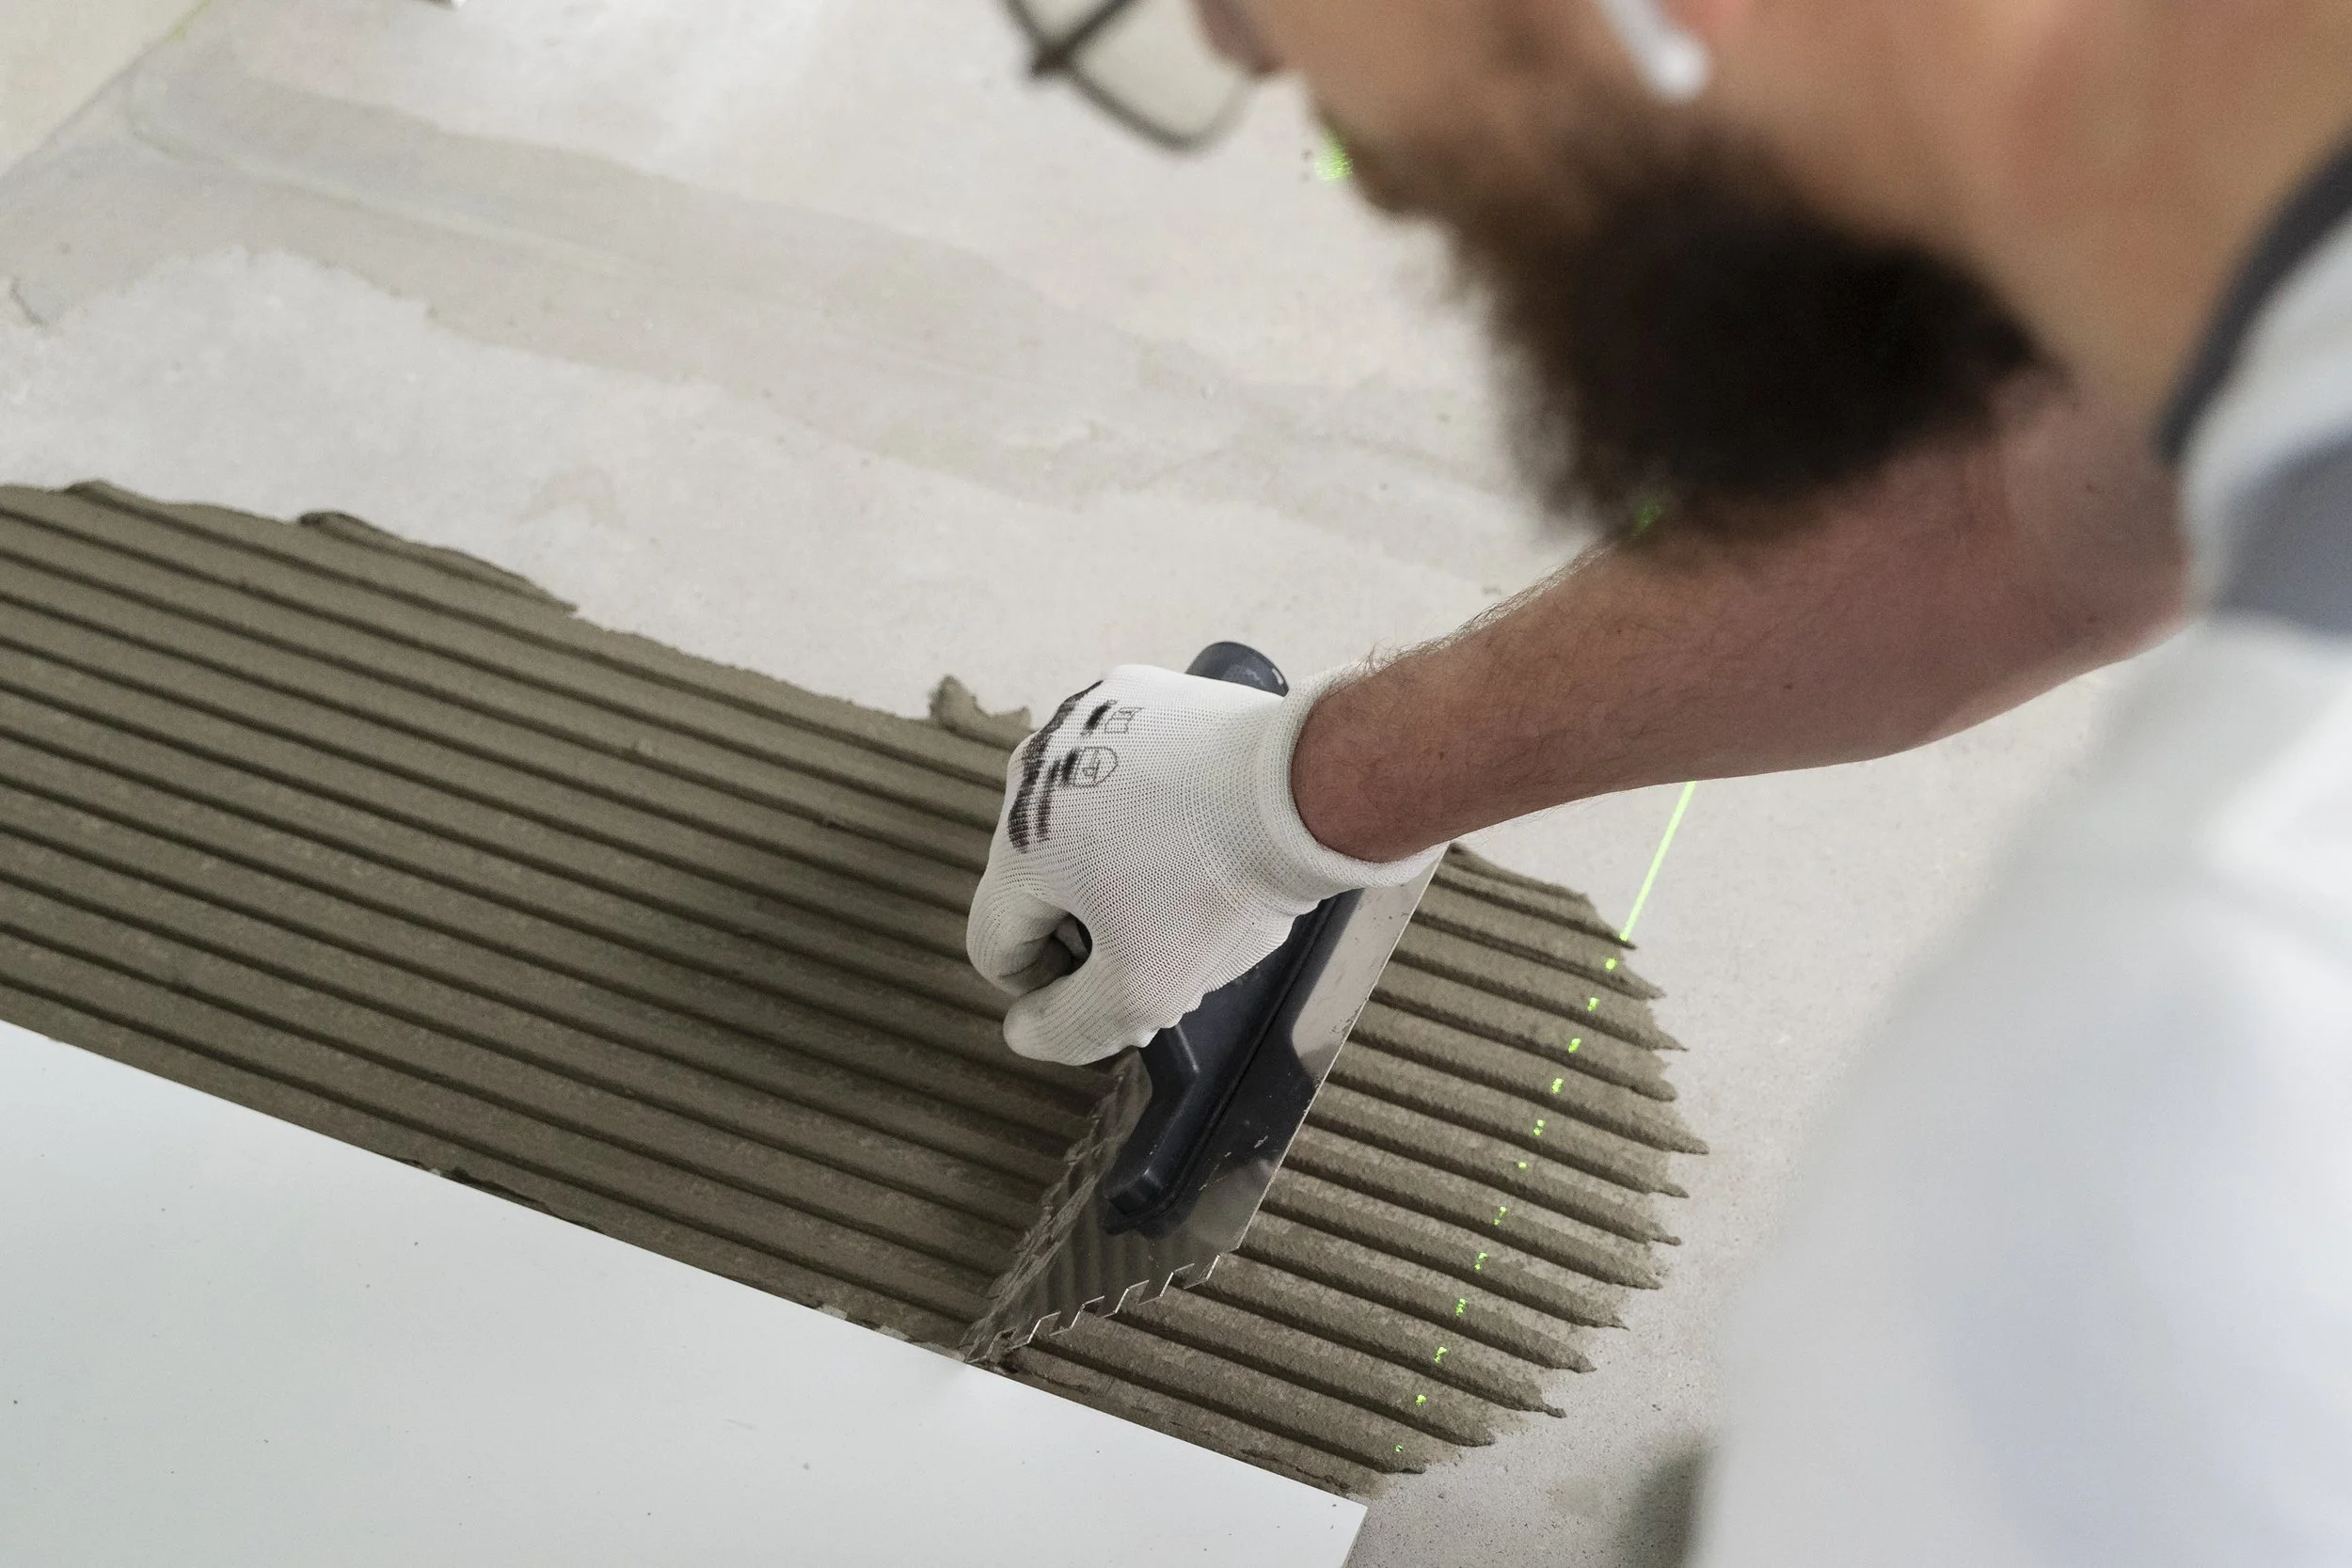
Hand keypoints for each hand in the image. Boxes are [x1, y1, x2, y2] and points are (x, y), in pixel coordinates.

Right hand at [966, 663, 1442, 1064]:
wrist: (1307, 784)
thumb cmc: (1221, 886)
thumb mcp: (1141, 992)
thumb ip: (1067, 1028)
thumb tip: (1024, 1028)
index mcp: (1017, 847)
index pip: (997, 947)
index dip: (1051, 988)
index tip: (1115, 984)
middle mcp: (1028, 773)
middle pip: (1039, 883)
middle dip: (1090, 922)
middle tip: (1166, 935)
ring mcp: (1080, 721)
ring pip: (1076, 824)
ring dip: (1116, 862)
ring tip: (1191, 874)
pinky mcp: (1131, 692)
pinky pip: (1118, 769)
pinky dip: (1147, 803)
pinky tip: (1201, 819)